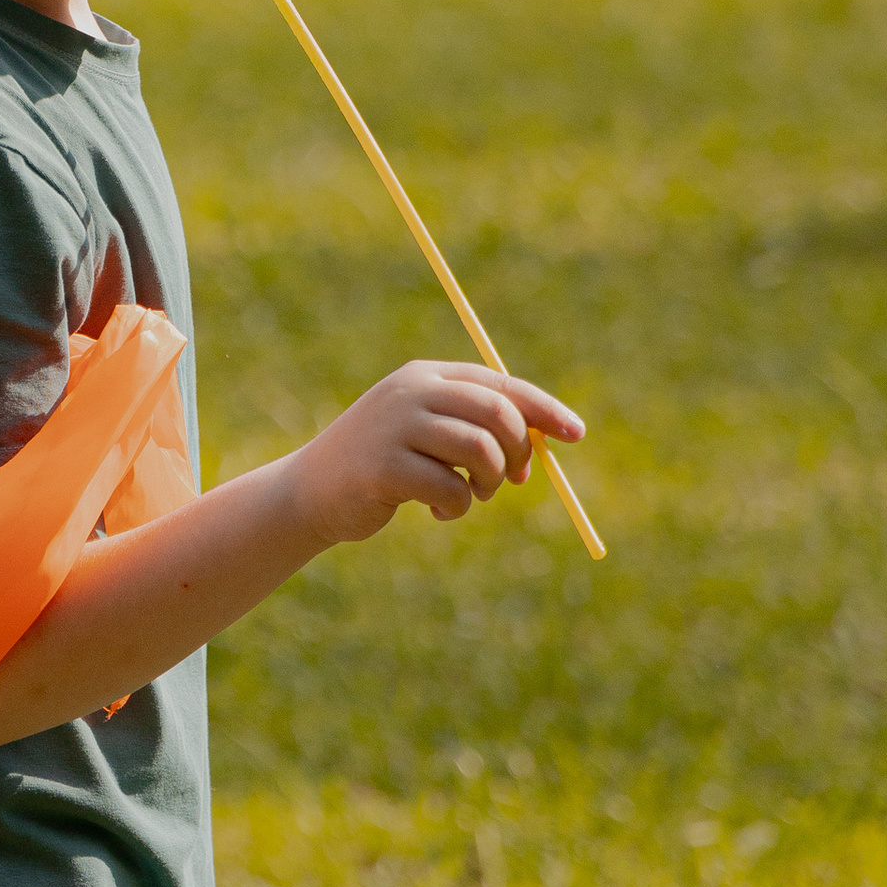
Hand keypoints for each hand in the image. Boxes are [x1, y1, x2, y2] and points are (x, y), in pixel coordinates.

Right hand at [285, 360, 581, 547]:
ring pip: (480, 450)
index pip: (499, 384)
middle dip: (517, 452)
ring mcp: (394, 427)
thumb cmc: (383, 465)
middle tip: (511, 482)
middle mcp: (411, 392)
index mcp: (425, 376)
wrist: (311, 493)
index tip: (575, 434)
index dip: (543, 408)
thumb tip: (544, 442)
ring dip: (488, 483)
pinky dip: (455, 508)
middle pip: (496, 413)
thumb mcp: (428, 434)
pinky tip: (432, 510)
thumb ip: (477, 427)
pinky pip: (451, 489)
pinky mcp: (383, 466)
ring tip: (470, 496)